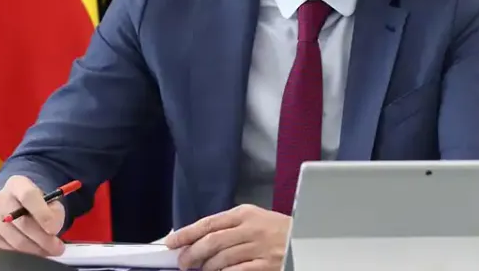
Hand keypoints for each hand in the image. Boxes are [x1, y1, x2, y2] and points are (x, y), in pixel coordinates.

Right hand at [0, 175, 65, 256]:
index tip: (54, 229)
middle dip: (43, 238)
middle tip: (57, 247)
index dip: (42, 213)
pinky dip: (24, 255)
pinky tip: (35, 252)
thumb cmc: (37, 205)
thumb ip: (55, 212)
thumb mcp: (51, 201)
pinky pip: (7, 250)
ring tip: (49, 251)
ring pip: (16, 240)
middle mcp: (0, 199)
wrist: (18, 208)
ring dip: (36, 250)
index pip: (28, 195)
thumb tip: (52, 229)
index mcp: (17, 184)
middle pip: (22, 222)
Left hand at [164, 204, 289, 270]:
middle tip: (183, 263)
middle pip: (211, 242)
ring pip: (221, 260)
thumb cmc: (277, 231)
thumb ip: (229, 227)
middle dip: (192, 254)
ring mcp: (259, 249)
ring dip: (207, 268)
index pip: (209, 223)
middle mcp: (251, 229)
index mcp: (245, 214)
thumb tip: (198, 239)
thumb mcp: (255, 219)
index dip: (187, 233)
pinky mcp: (266, 266)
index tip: (172, 242)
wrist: (307, 241)